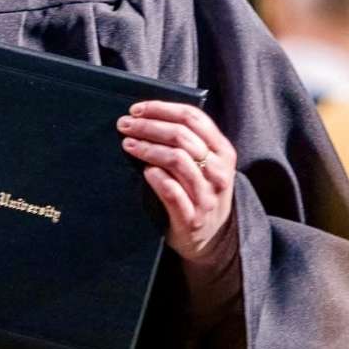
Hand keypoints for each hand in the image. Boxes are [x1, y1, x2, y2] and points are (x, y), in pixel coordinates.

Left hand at [117, 100, 236, 264]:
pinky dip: (156, 177)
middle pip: (182, 136)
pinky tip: (144, 171)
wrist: (209, 239)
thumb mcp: (204, 163)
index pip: (193, 117)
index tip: (137, 109)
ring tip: (128, 144)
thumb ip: (187, 140)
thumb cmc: (198, 191)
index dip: (162, 109)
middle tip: (125, 125)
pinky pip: (171, 191)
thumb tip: (146, 114)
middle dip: (149, 126)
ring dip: (148, 148)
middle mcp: (219, 172)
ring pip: (177, 160)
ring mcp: (207, 196)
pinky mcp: (192, 218)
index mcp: (223, 151)